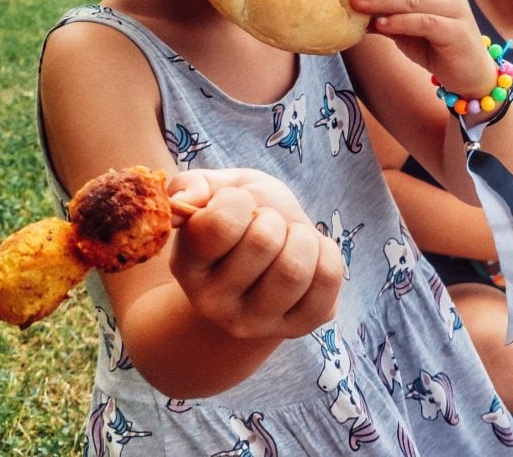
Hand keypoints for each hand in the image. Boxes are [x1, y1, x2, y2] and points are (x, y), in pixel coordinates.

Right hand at [167, 168, 343, 340]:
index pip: (220, 223)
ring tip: (290, 238)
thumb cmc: (240, 220)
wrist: (267, 260)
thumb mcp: (216, 191)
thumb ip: (192, 185)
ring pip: (295, 269)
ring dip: (301, 237)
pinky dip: (326, 252)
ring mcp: (257, 322)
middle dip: (273, 217)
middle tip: (267, 223)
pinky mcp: (299, 326)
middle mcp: (214, 304)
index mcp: (188, 266)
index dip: (238, 199)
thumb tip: (184, 200)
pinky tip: (311, 255)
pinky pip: (328, 279)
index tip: (238, 204)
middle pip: (264, 242)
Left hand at [349, 0, 498, 99]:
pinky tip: (379, 25)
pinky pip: (424, 23)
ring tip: (355, 0)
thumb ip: (384, 10)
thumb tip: (349, 2)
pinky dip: (399, 22)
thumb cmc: (433, 44)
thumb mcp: (404, 24)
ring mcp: (454, 8)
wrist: (468, 73)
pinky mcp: (456, 31)